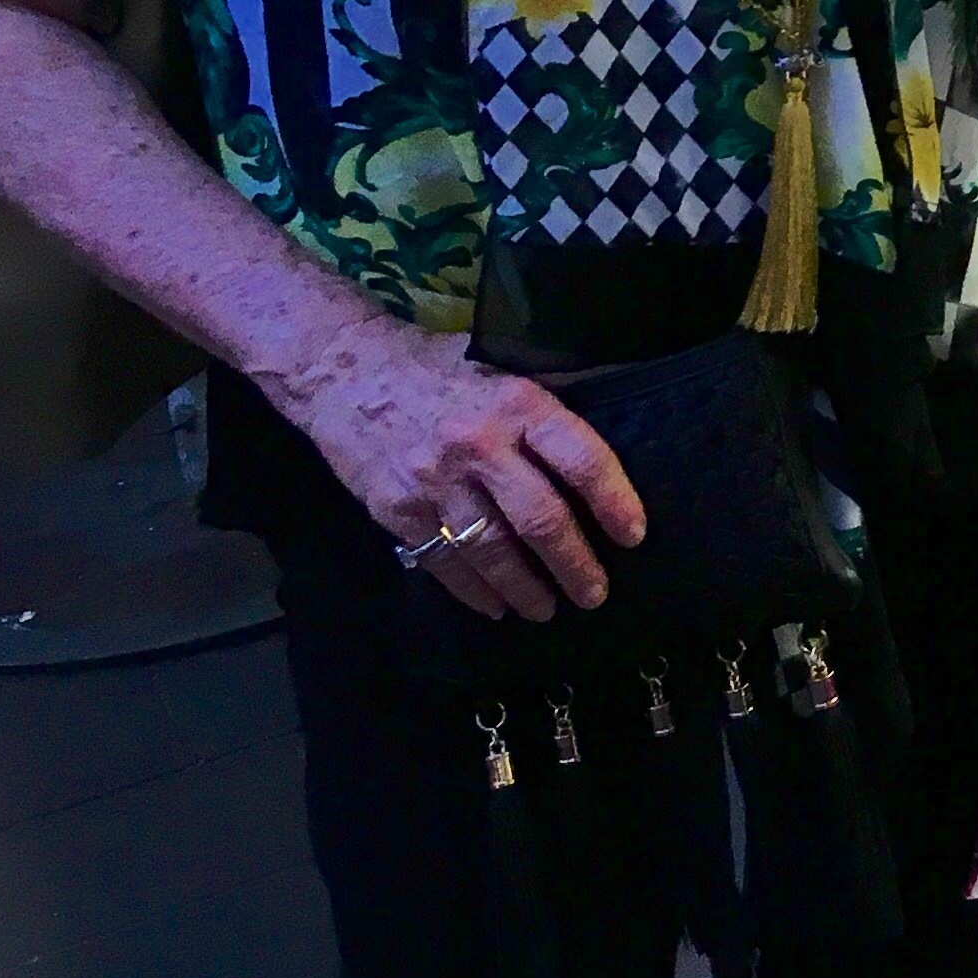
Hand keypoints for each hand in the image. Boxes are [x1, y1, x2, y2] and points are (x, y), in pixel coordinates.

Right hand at [275, 314, 644, 621]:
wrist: (344, 372)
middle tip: (595, 594)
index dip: (614, 501)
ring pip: (493, 550)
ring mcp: (436, 482)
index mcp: (518, 404)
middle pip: (540, 518)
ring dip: (526, 588)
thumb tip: (598, 450)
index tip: (633, 535)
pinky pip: (445, 561)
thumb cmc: (438, 368)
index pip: (580, 460)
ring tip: (548, 609)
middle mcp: (480, 445)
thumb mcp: (501, 369)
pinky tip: (496, 606)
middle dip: (574, 564)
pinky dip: (474, 591)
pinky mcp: (398, 510)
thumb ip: (544, 410)